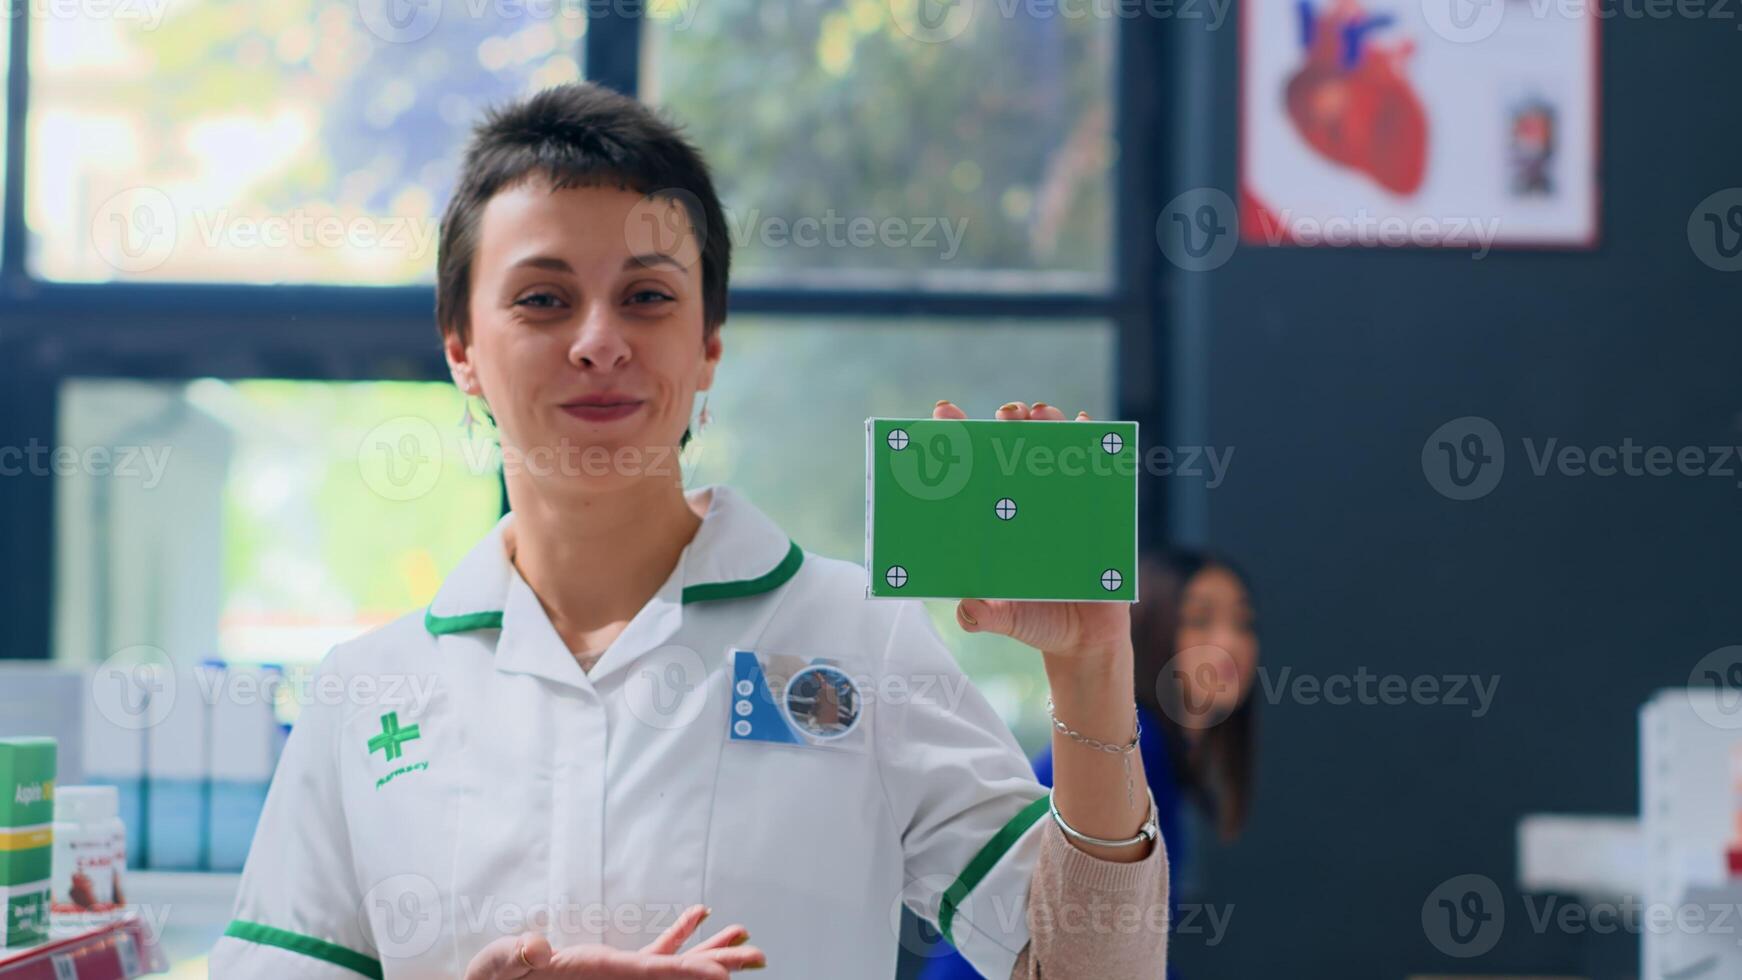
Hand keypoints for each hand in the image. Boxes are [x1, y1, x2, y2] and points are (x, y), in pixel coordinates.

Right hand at [464, 904, 764, 979]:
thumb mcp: (500, 964)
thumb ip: (518, 955)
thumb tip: (538, 946)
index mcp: (601, 974)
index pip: (655, 974)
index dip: (693, 973)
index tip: (728, 975)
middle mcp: (617, 978)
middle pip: (678, 974)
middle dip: (720, 964)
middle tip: (761, 955)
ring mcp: (617, 976)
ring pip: (673, 964)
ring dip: (710, 948)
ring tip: (745, 934)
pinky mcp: (609, 969)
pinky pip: (653, 955)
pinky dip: (678, 936)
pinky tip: (699, 915)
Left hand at [932, 399, 1133, 660]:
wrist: (1083, 639)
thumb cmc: (1036, 621)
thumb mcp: (1005, 619)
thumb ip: (982, 615)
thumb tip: (967, 609)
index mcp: (997, 520)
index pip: (973, 471)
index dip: (957, 438)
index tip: (943, 412)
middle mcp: (1027, 504)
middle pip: (1015, 450)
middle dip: (1009, 422)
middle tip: (1006, 414)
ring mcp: (1061, 504)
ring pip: (1054, 453)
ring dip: (1049, 424)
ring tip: (1041, 413)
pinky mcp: (1095, 511)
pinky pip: (1096, 472)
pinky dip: (1093, 446)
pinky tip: (1087, 425)